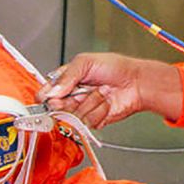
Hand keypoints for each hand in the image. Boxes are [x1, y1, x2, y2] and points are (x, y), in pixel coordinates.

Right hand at [36, 53, 182, 127]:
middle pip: (56, 108)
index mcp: (66, 80)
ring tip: (101, 92)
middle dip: (68, 101)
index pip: (47, 92)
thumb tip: (52, 91)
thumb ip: (66, 76)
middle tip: (78, 94)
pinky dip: (99, 111)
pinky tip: (106, 102)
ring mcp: (83, 109)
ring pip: (74, 116)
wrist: (136, 82)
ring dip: (90, 103)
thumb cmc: (115, 67)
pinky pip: (88, 122)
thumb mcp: (85, 62)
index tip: (50, 98)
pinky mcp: (94, 120)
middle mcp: (73, 96)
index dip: (46, 96)